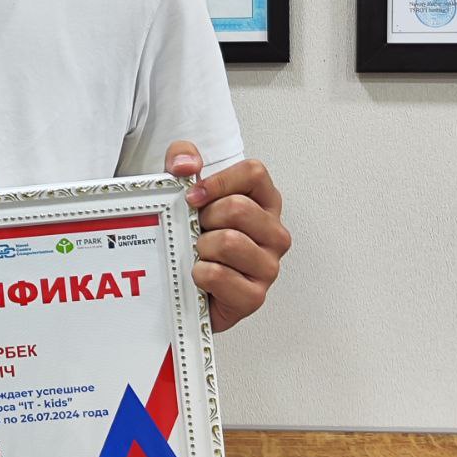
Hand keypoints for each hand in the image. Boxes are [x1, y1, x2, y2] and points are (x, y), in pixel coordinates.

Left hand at [165, 141, 289, 332]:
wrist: (185, 287)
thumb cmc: (193, 237)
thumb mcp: (184, 191)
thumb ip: (182, 160)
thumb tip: (185, 164)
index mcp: (264, 202)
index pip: (254, 173)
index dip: (218, 181)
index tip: (193, 195)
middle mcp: (273, 233)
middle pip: (238, 208)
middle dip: (205, 218)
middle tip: (196, 230)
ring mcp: (268, 266)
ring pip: (229, 241)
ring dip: (201, 247)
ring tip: (198, 253)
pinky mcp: (254, 296)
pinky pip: (219, 275)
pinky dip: (200, 273)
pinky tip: (199, 275)